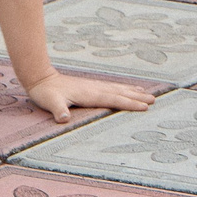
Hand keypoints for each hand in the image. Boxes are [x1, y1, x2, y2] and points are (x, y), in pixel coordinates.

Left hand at [24, 70, 157, 122]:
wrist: (41, 78)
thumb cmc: (46, 93)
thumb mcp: (50, 102)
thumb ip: (58, 110)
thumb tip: (63, 118)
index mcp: (90, 94)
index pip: (113, 100)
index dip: (129, 103)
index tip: (144, 106)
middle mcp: (95, 88)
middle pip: (120, 93)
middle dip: (137, 97)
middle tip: (155, 100)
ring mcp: (93, 86)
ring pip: (118, 89)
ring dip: (133, 92)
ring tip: (149, 94)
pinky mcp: (91, 86)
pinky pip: (112, 88)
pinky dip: (123, 88)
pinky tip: (128, 89)